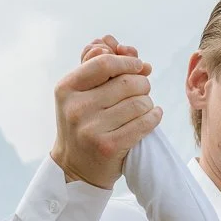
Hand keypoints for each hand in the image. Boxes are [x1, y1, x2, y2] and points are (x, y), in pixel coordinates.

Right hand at [52, 36, 161, 188]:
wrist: (75, 167)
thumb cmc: (83, 124)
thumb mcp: (81, 94)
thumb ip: (102, 69)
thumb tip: (134, 53)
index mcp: (66, 88)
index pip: (104, 63)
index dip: (127, 62)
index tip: (138, 66)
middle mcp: (76, 107)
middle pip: (127, 82)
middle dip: (142, 83)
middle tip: (143, 90)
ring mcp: (90, 128)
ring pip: (139, 103)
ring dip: (149, 102)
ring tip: (145, 106)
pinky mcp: (108, 146)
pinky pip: (144, 123)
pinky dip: (154, 117)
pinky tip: (153, 116)